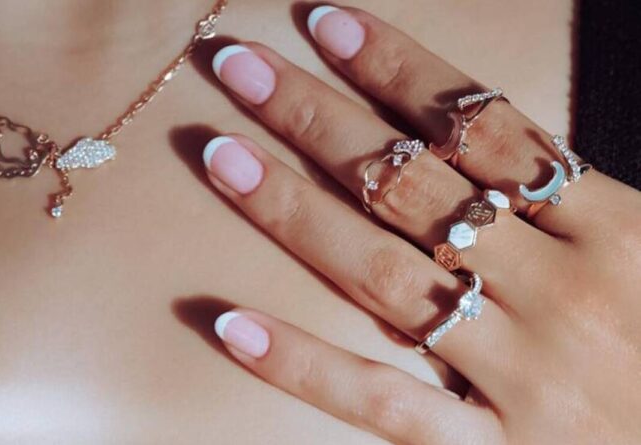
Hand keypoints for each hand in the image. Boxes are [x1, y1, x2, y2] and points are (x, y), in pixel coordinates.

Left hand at [199, 6, 640, 443]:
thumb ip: (569, 204)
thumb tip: (463, 135)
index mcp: (614, 231)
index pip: (483, 129)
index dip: (398, 68)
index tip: (324, 24)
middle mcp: (562, 293)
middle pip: (414, 185)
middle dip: (318, 118)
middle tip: (240, 68)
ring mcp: (524, 374)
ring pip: (383, 274)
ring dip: (291, 209)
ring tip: (221, 155)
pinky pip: (382, 404)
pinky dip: (302, 364)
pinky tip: (232, 323)